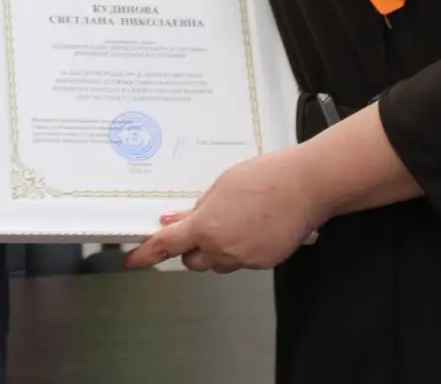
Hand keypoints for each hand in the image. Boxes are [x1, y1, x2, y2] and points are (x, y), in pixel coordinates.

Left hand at [124, 148, 325, 273]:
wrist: (306, 186)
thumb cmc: (267, 178)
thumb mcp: (222, 186)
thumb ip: (198, 208)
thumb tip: (176, 220)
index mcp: (207, 227)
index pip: (167, 245)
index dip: (147, 254)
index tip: (134, 259)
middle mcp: (223, 249)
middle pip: (193, 261)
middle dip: (191, 248)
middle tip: (200, 228)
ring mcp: (245, 259)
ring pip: (219, 263)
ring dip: (217, 250)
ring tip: (235, 221)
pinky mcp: (264, 263)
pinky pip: (242, 261)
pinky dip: (241, 249)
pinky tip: (254, 227)